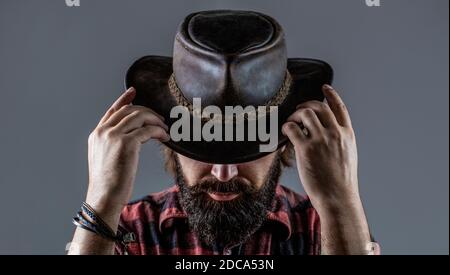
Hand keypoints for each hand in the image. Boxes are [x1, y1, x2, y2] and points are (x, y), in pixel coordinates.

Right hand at [85, 87, 169, 226]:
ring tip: (165, 128)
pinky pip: (148, 130)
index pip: (112, 110)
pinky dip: (159, 131)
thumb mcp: (106, 158)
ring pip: (139, 117)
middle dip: (147, 111)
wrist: (104, 196)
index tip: (134, 92)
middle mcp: (103, 131)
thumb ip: (114, 143)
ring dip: (155, 120)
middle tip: (160, 119)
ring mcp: (113, 136)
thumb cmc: (108, 183)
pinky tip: (165, 137)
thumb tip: (134, 137)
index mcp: (97, 134)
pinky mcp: (126, 143)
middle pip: (129, 110)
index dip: (124, 99)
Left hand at [282, 85, 371, 253]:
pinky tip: (285, 132)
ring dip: (295, 115)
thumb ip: (340, 141)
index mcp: (347, 135)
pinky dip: (286, 126)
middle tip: (299, 109)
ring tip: (291, 122)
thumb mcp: (348, 156)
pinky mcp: (306, 148)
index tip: (325, 87)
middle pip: (319, 107)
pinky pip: (292, 128)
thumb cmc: (341, 182)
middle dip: (307, 104)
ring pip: (305, 113)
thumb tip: (328, 133)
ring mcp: (321, 140)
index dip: (332, 95)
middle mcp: (335, 133)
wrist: (338, 197)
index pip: (340, 108)